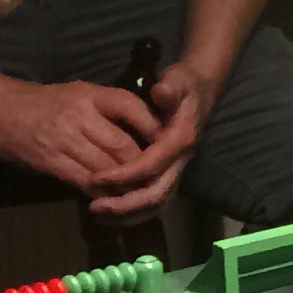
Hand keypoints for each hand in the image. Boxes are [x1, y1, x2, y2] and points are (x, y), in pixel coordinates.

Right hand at [0, 74, 159, 193]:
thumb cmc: (42, 101)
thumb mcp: (79, 93)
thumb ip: (109, 108)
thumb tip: (146, 126)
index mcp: (90, 95)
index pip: (132, 108)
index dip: (153, 128)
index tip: (167, 143)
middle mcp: (79, 116)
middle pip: (123, 146)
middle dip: (144, 163)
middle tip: (159, 176)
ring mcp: (64, 140)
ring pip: (107, 167)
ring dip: (126, 183)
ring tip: (142, 192)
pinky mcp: (50, 162)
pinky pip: (84, 180)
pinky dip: (102, 191)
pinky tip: (113, 197)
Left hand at [84, 58, 212, 218]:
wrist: (198, 93)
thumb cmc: (183, 85)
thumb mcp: (178, 79)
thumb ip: (170, 86)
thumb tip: (161, 92)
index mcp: (180, 140)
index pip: (152, 165)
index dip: (125, 174)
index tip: (97, 177)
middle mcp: (180, 161)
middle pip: (156, 193)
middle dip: (126, 203)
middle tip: (94, 207)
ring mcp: (176, 170)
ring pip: (156, 203)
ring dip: (127, 213)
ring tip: (97, 213)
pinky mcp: (168, 175)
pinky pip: (152, 203)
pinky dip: (132, 213)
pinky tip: (108, 214)